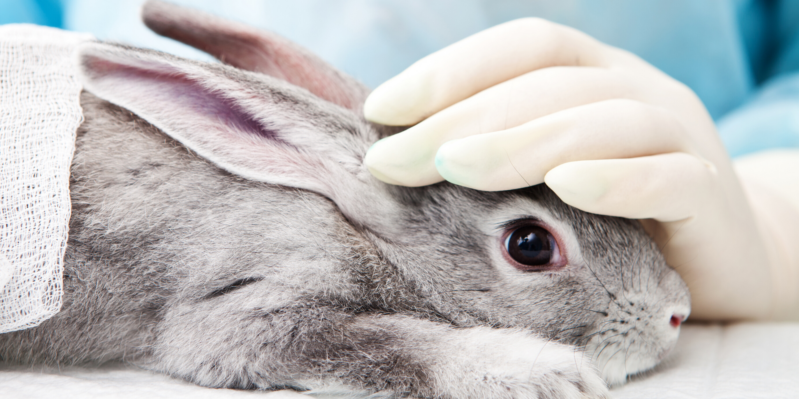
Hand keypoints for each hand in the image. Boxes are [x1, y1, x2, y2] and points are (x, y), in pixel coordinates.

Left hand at [363, 18, 798, 320]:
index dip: (449, 70)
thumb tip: (402, 150)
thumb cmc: (614, 212)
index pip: (522, 47)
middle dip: (458, 120)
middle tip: (391, 160)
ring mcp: (680, 136)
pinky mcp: (709, 195)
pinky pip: (667, 179)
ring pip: (601, 122)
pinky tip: (566, 188)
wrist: (721, 254)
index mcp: (594, 72)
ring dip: (519, 143)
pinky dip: (616, 181)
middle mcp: (637, 90)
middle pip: (545, 85)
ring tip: (451, 169)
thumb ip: (497, 150)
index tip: (380, 111)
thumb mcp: (551, 169)